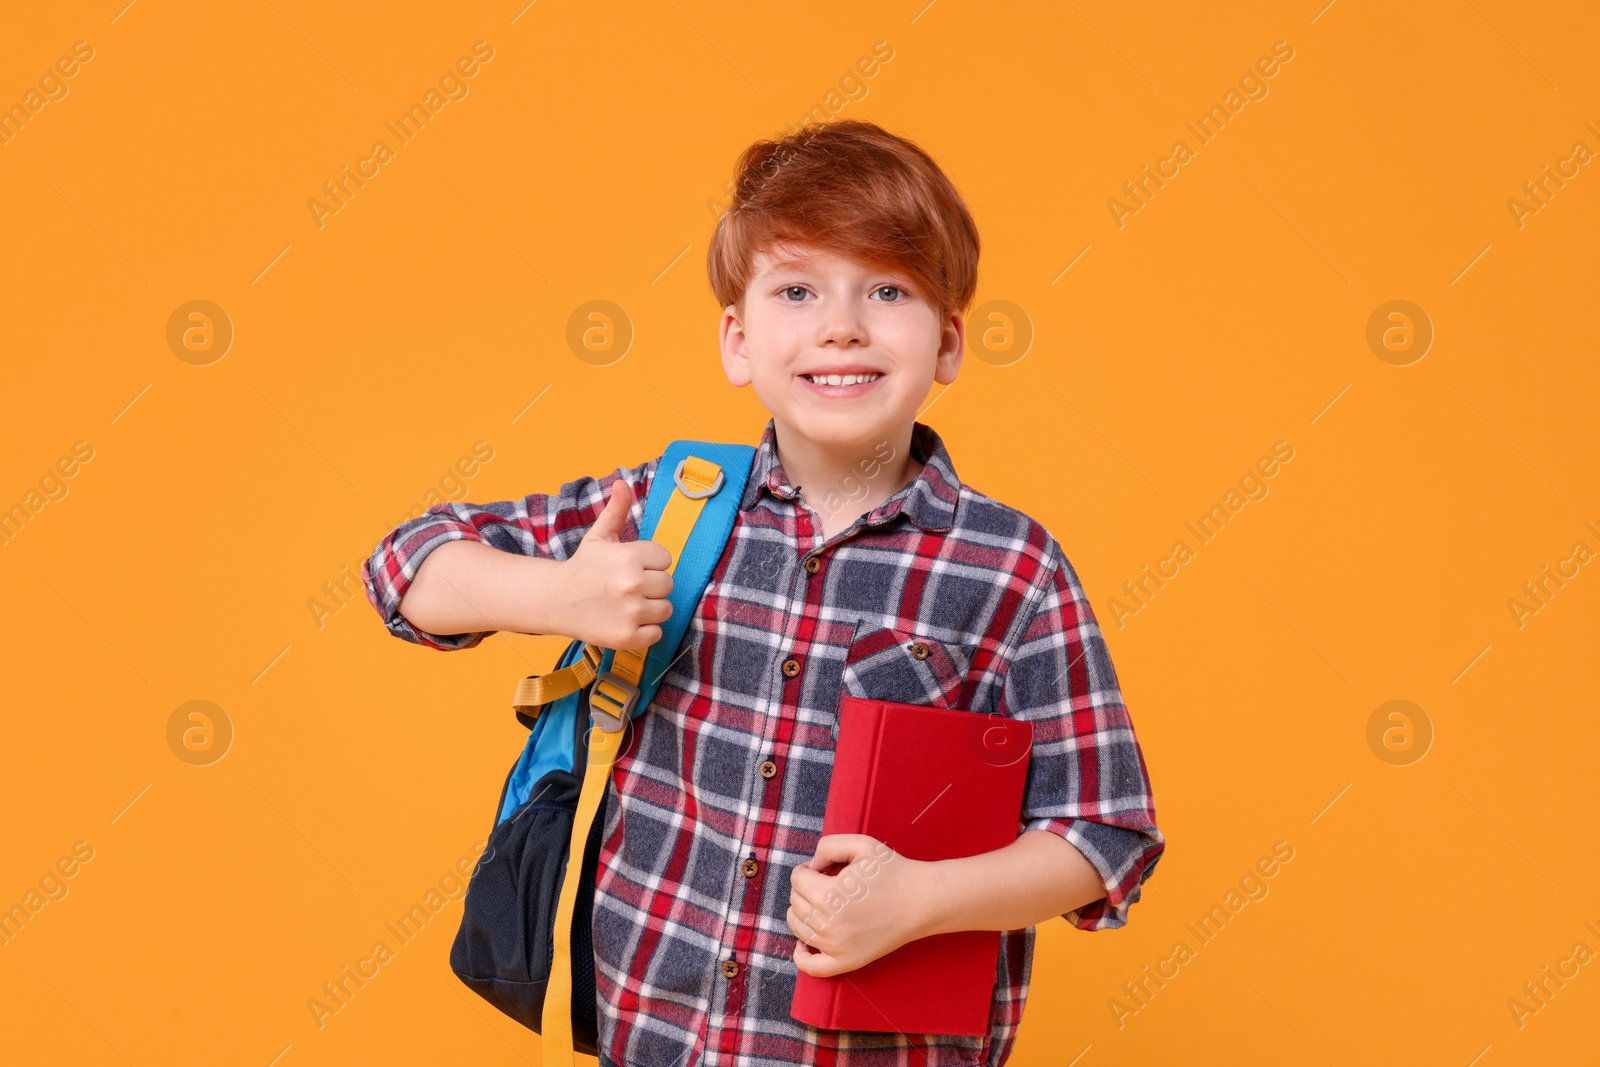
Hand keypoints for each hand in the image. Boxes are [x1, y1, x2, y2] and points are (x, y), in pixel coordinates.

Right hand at [558, 480, 673, 650]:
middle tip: (628, 587)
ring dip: (650, 609)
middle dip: (652, 586)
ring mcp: (630, 612)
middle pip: (668, 585)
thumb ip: (616, 510)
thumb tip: (623, 483)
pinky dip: (644, 630)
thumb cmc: (583, 567)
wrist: (556, 601)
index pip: (666, 559)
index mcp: (629, 556)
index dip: (651, 563)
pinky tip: (625, 620)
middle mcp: (632, 584)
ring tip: (627, 604)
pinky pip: (656, 633)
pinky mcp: (627, 636)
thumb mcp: (599, 537)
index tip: (632, 567)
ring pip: (665, 609)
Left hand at [787, 834, 933, 977]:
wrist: (921, 901)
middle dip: (806, 888)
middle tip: (827, 883)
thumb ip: (827, 846)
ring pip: (798, 928)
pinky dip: (802, 956)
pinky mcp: (848, 961)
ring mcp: (837, 947)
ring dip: (803, 911)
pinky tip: (804, 944)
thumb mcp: (860, 844)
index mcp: (829, 895)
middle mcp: (828, 925)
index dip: (808, 868)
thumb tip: (810, 866)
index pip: (797, 879)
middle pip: (795, 902)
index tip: (824, 869)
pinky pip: (812, 967)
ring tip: (823, 903)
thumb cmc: (893, 871)